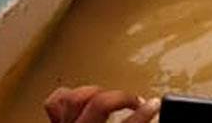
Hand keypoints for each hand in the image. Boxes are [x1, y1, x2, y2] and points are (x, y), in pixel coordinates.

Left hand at [44, 87, 160, 122]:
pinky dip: (68, 96)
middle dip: (122, 98)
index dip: (144, 113)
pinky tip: (81, 95)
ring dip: (95, 92)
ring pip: (74, 98)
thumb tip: (149, 119)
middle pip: (98, 104)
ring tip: (110, 95)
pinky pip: (56, 105)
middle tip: (137, 100)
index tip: (155, 104)